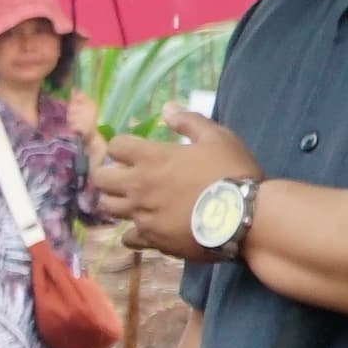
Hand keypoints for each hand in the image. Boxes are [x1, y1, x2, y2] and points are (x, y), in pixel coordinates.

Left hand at [93, 107, 257, 261]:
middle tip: (123, 175)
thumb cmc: (232, 172)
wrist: (246, 217)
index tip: (132, 150)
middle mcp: (139, 186)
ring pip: (108, 208)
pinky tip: (144, 228)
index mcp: (152, 158)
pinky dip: (133, 232)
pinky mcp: (151, 239)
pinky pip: (128, 237)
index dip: (122, 146)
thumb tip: (167, 109)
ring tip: (132, 200)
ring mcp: (142, 214)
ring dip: (116, 201)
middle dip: (107, 173)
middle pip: (101, 178)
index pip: (116, 146)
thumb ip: (189, 122)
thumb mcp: (217, 137)